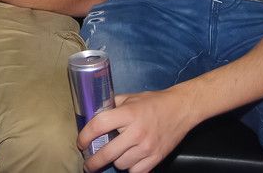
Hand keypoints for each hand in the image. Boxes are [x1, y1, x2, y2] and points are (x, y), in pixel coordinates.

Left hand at [80, 89, 196, 172]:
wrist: (181, 109)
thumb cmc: (154, 102)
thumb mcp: (130, 98)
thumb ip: (111, 105)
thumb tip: (93, 112)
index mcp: (128, 114)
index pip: (99, 125)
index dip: (85, 136)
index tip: (80, 143)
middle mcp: (137, 132)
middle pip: (108, 153)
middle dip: (93, 162)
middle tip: (87, 164)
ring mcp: (147, 147)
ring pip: (121, 164)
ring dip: (115, 162)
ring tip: (115, 156)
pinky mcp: (157, 157)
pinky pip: (137, 171)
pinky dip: (131, 168)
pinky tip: (129, 161)